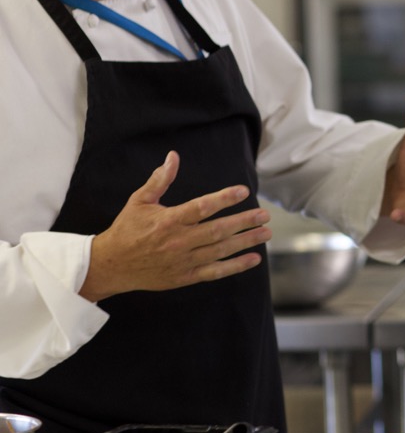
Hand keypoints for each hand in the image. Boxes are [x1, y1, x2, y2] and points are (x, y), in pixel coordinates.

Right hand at [83, 151, 272, 301]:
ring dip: (246, 241)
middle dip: (244, 222)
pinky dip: (236, 266)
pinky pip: (215, 271)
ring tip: (266, 232)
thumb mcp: (139, 201)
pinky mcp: (185, 276)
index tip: (243, 191)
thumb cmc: (127, 229)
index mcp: (168, 220)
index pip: (201, 208)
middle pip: (217, 230)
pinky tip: (254, 258)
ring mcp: (183, 261)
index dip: (223, 199)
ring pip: (220, 250)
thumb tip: (173, 156)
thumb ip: (159, 180)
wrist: (110, 266)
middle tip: (265, 215)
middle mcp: (178, 241)